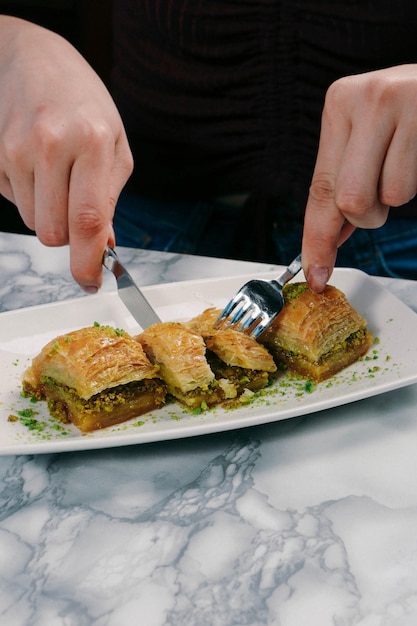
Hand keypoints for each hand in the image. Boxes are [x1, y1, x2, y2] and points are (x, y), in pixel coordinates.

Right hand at [0, 17, 132, 291]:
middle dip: (67, 234)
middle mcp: (50, 145)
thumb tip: (102, 248)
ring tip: (56, 173)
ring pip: (31, 221)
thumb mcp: (114, 144)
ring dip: (47, 211)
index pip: (88, 220)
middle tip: (76, 209)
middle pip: (51, 232)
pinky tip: (36, 163)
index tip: (90, 282)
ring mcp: (15, 148)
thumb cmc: (84, 103)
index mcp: (91, 142)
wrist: (33, 57)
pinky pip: (12, 200)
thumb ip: (109, 199)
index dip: (88, 261)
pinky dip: (27, 193)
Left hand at [302, 64, 416, 291]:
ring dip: (393, 199)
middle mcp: (365, 99)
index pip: (320, 188)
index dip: (317, 239)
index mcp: (340, 104)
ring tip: (401, 164)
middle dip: (365, 217)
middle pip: (348, 201)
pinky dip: (413, 186)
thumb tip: (323, 242)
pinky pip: (408, 187)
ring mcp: (401, 104)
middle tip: (378, 196)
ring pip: (385, 198)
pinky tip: (415, 156)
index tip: (315, 273)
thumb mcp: (366, 137)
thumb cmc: (407, 113)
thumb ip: (341, 183)